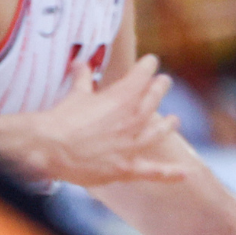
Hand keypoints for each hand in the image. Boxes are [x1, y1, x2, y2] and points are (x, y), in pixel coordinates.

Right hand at [28, 55, 187, 185]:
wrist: (48, 148)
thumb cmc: (60, 120)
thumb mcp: (75, 94)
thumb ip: (83, 78)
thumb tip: (80, 62)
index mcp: (121, 98)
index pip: (142, 75)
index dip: (148, 66)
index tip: (152, 61)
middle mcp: (132, 119)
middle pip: (153, 99)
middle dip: (160, 88)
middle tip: (164, 82)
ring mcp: (132, 144)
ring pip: (159, 132)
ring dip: (168, 124)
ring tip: (175, 120)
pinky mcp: (126, 167)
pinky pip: (152, 172)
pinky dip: (170, 173)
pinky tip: (186, 173)